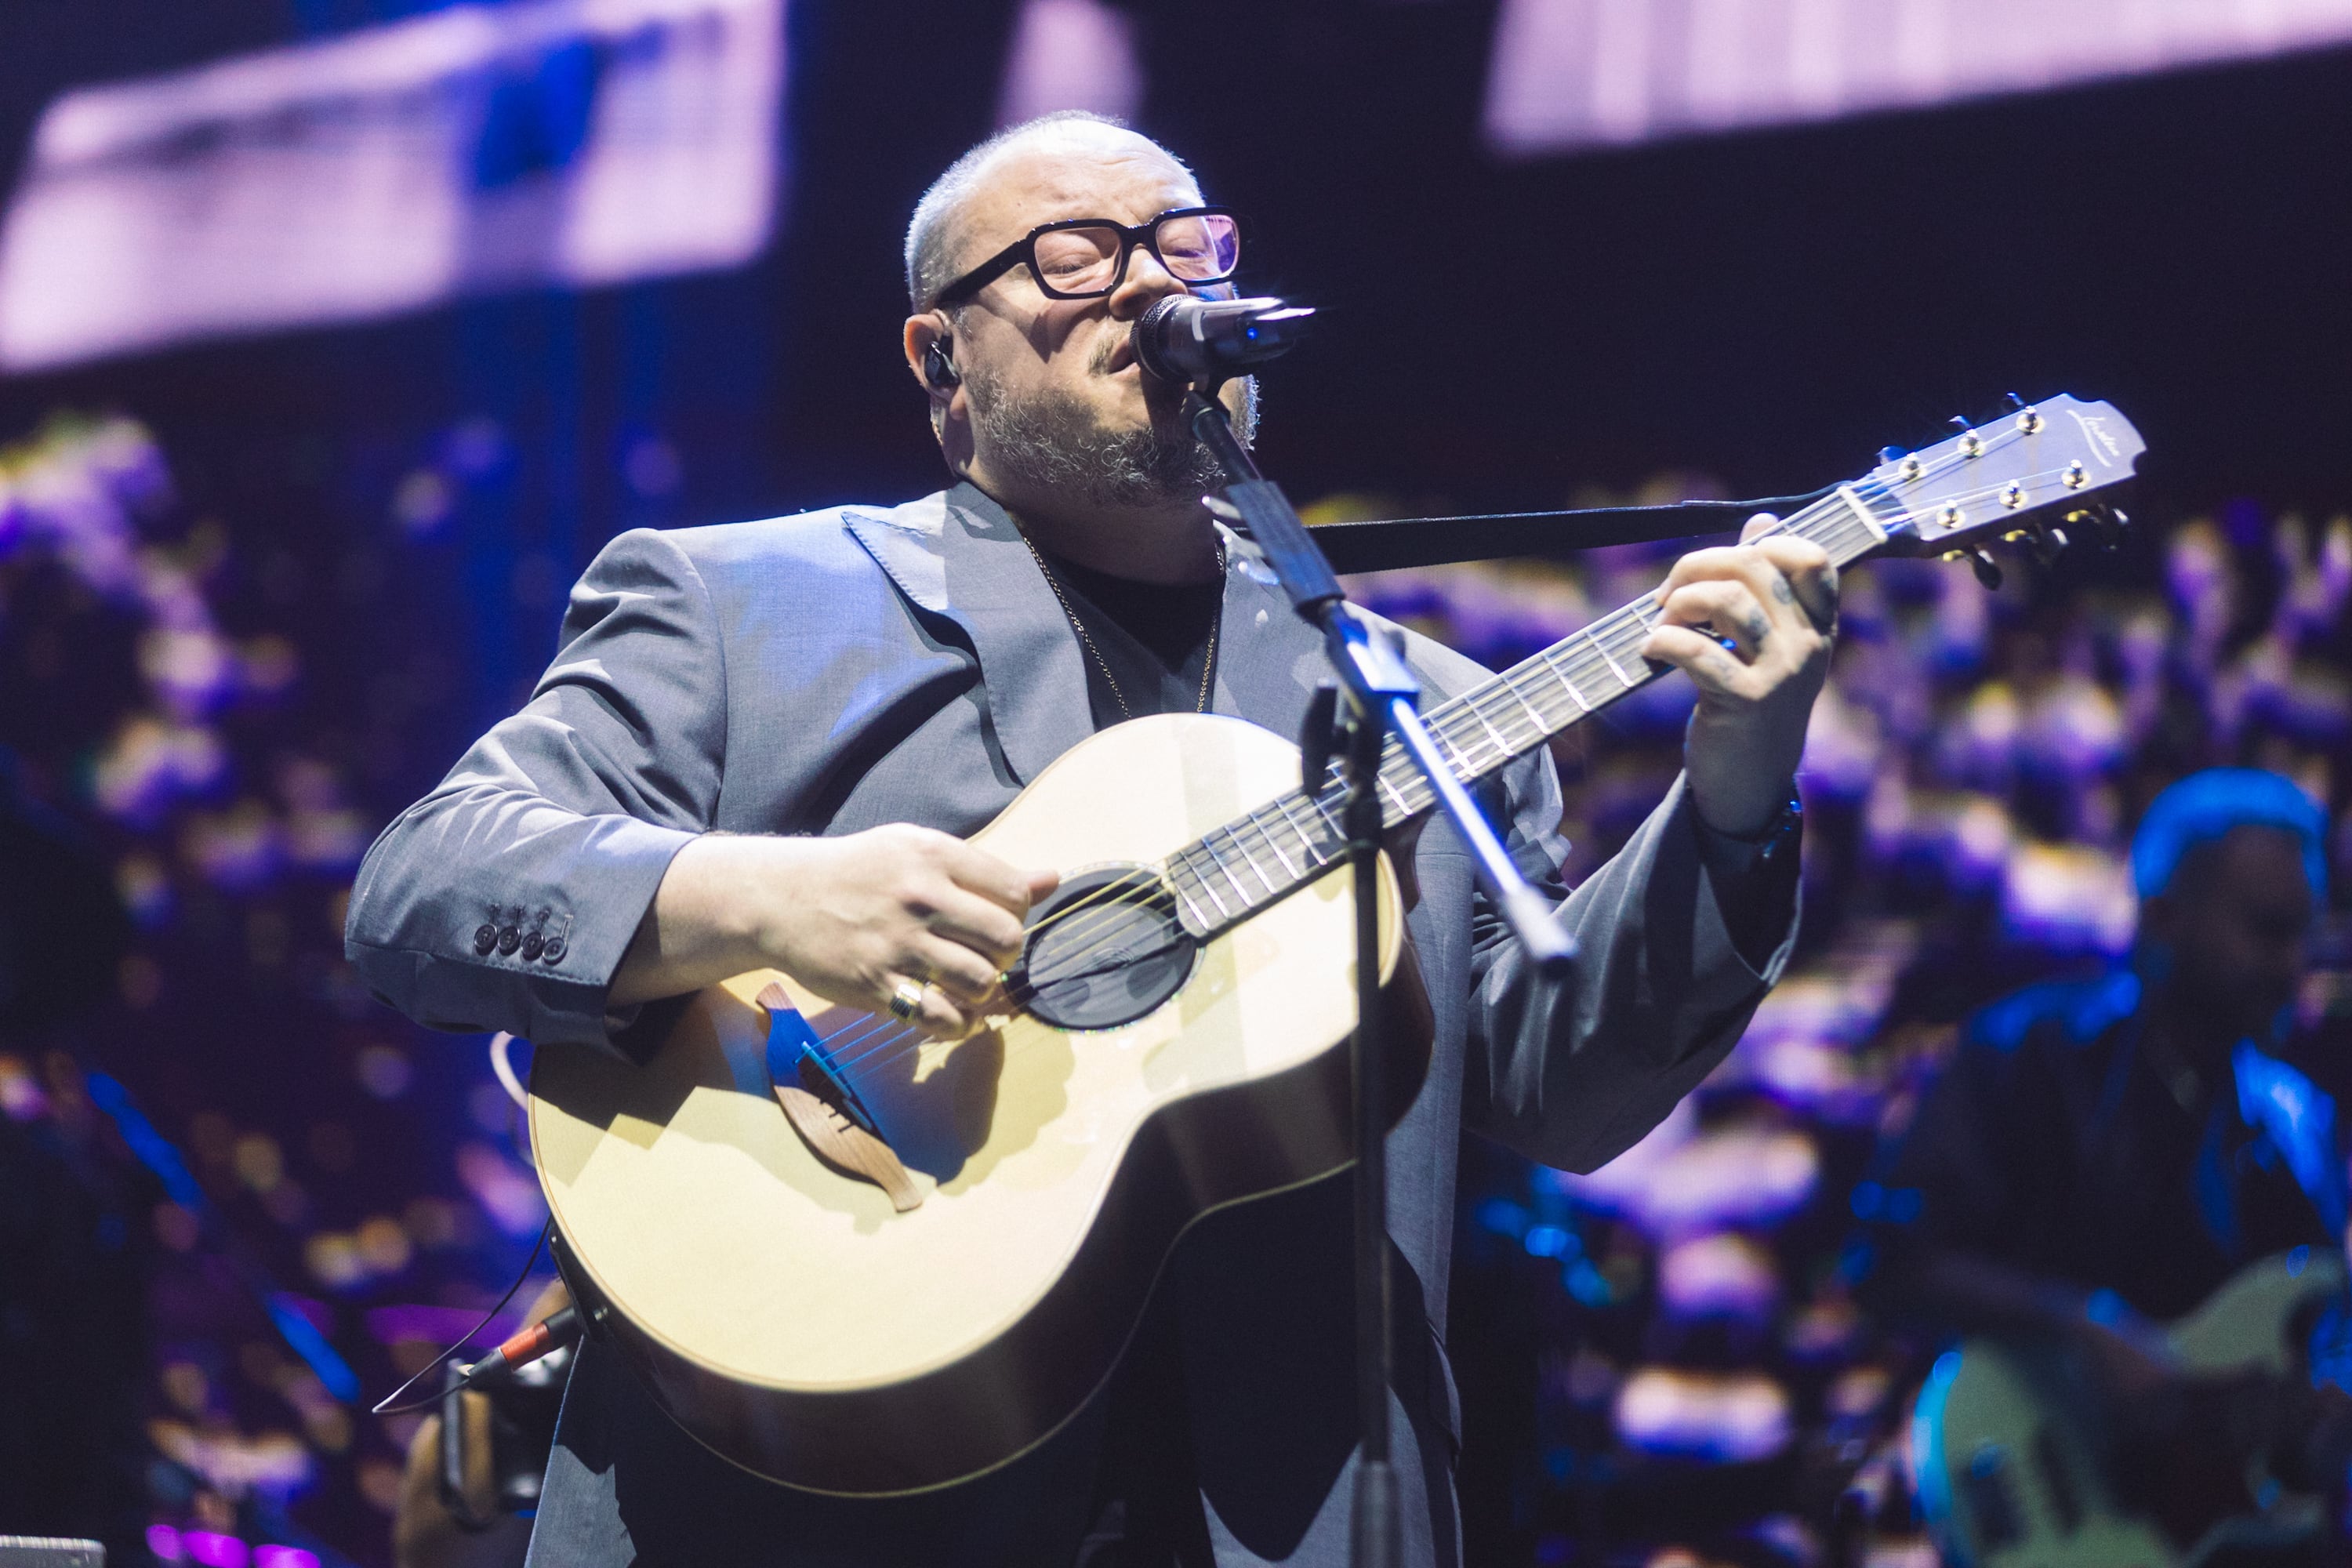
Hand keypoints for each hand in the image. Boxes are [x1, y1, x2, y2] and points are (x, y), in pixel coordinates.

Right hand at [614, 825, 1058, 1037]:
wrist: (781, 898)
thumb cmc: (860, 873)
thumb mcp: (917, 851)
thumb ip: (985, 870)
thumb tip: (1052, 879)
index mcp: (935, 856)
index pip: (1015, 893)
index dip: (1016, 915)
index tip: (993, 923)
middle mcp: (920, 897)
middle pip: (1007, 939)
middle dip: (1007, 957)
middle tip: (986, 958)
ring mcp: (898, 944)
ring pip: (981, 982)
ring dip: (984, 993)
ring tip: (967, 986)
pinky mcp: (876, 985)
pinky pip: (941, 1017)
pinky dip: (958, 1024)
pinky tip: (949, 1014)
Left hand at [1639, 515, 1837, 836]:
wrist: (1751, 779)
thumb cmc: (1752, 700)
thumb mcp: (1770, 643)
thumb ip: (1766, 586)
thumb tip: (1762, 521)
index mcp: (1819, 624)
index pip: (1812, 557)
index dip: (1763, 544)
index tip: (1722, 564)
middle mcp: (1808, 644)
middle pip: (1754, 565)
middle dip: (1697, 565)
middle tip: (1669, 594)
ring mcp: (1782, 672)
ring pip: (1726, 600)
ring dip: (1679, 602)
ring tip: (1663, 623)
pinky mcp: (1747, 700)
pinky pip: (1697, 650)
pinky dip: (1662, 640)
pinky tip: (1650, 649)